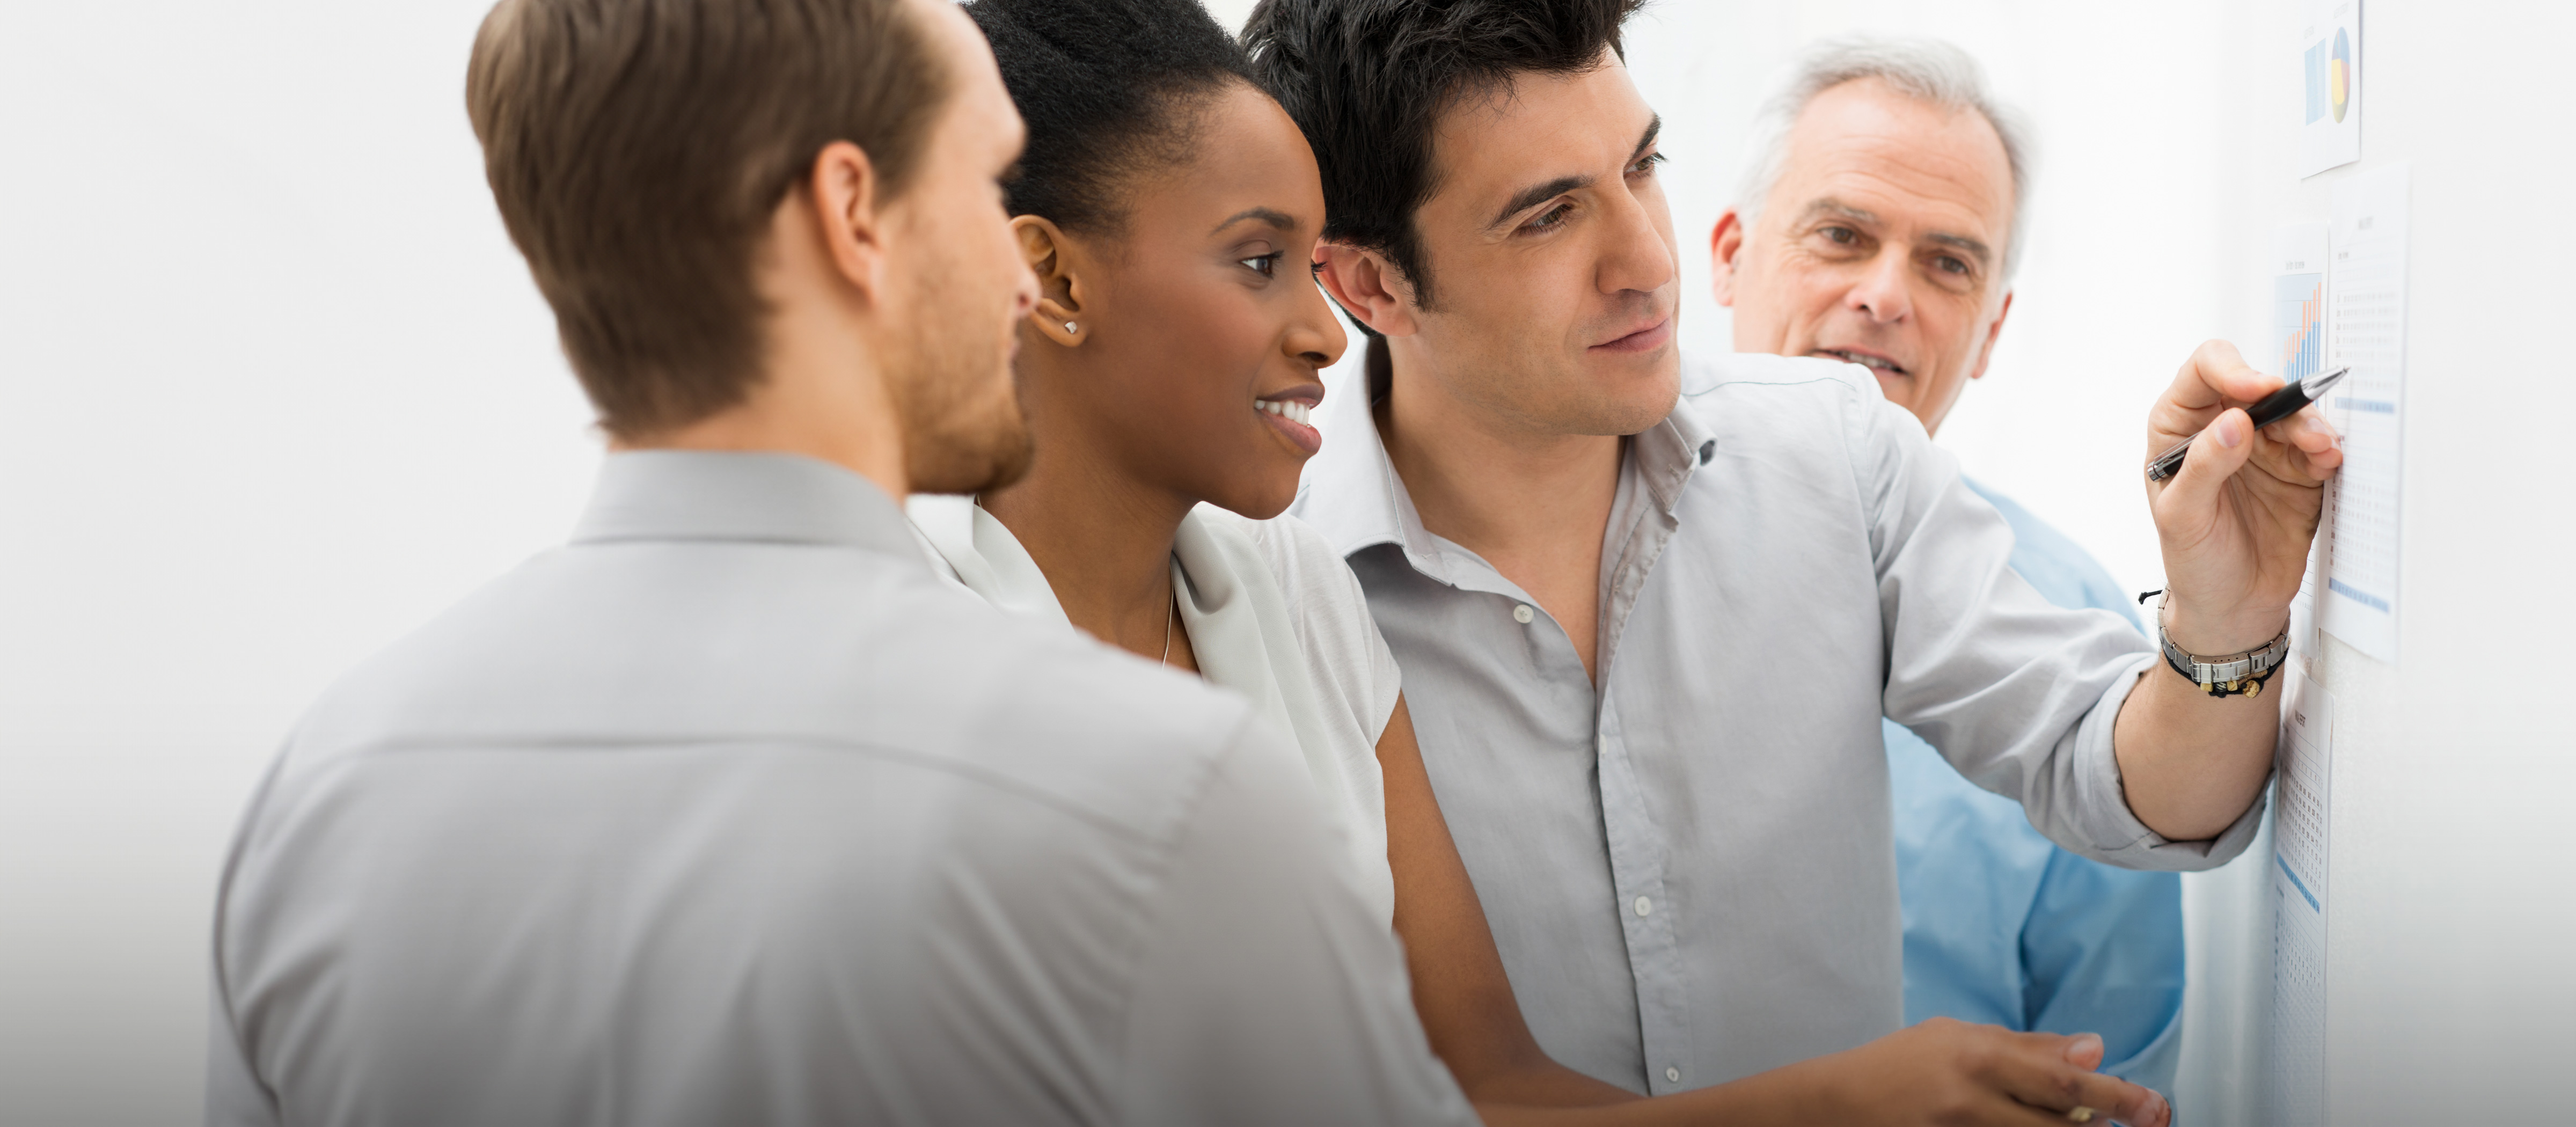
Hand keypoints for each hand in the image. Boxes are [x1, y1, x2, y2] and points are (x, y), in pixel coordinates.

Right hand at [1818, 1018, 2169, 1126]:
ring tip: (2081, 1123)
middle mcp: (1973, 1098)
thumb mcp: (1959, 1037)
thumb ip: (2027, 1046)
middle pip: (2061, 1124)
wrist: (1836, 1106)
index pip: (2065, 1081)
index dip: (2118, 1096)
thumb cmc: (1900, 1065)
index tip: (2154, 1106)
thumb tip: (2095, 1050)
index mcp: (1978, 1055)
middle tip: (2146, 1119)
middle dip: (2107, 1124)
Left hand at [2145, 340, 2341, 654]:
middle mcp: (2221, 429)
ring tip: (2321, 449)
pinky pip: (2316, 447)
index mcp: (2178, 428)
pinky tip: (2329, 460)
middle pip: (2259, 388)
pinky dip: (2326, 449)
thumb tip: (2234, 420)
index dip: (2232, 370)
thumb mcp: (2183, 518)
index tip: (2257, 390)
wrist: (2233, 607)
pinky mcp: (2297, 471)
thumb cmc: (2194, 561)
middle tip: (2303, 430)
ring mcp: (2262, 448)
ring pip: (2293, 414)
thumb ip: (2204, 467)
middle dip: (2284, 402)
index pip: (2204, 373)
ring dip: (2310, 426)